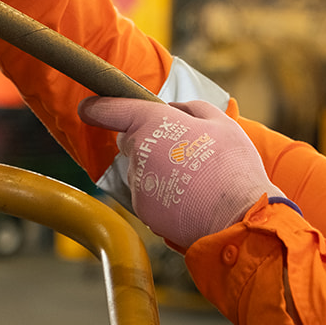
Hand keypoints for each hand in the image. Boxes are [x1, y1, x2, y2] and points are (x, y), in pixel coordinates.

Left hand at [78, 98, 284, 250]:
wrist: (238, 216)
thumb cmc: (232, 167)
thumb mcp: (222, 122)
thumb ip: (192, 109)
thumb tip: (175, 109)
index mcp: (154, 124)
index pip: (114, 110)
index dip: (98, 108)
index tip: (88, 108)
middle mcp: (138, 152)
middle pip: (130, 142)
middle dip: (148, 142)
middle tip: (183, 151)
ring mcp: (138, 184)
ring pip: (141, 172)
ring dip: (159, 172)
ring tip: (194, 180)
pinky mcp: (143, 211)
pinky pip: (149, 197)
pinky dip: (163, 197)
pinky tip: (189, 200)